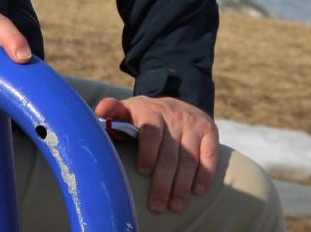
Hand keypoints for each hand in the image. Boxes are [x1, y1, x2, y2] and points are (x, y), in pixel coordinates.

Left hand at [93, 94, 218, 214]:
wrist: (173, 104)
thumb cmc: (143, 115)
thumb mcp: (127, 109)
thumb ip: (113, 110)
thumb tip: (100, 111)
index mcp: (150, 111)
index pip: (151, 132)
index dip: (148, 152)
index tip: (143, 171)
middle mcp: (174, 116)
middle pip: (169, 153)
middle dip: (163, 182)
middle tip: (157, 205)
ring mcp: (193, 123)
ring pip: (189, 158)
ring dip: (182, 185)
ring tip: (175, 206)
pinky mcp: (210, 130)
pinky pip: (210, 155)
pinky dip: (205, 175)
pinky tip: (197, 191)